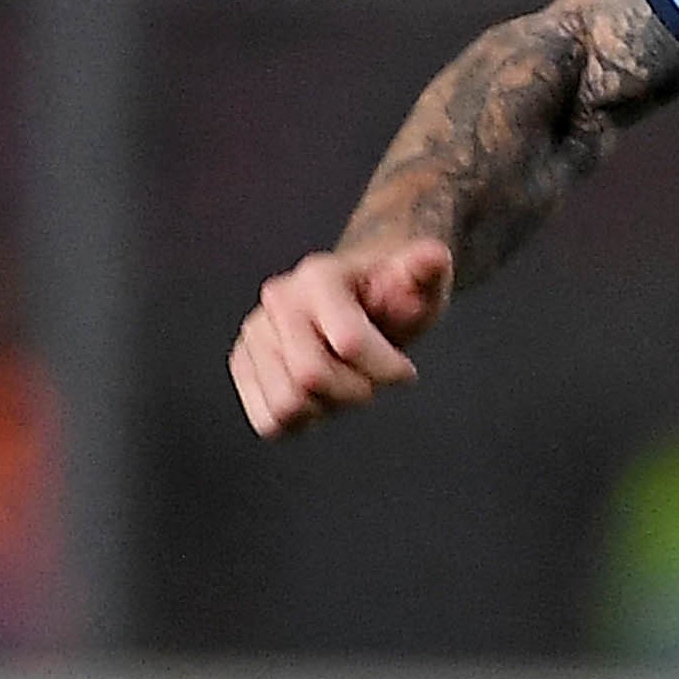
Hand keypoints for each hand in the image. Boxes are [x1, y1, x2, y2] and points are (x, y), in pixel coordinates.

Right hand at [229, 237, 452, 434]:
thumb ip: (427, 271)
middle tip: (370, 379)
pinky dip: (302, 422)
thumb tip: (435, 256)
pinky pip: (268, 421)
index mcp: (318, 277)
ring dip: (327, 407)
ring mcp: (254, 333)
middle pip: (311, 378)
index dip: (387, 369)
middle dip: (355, 391)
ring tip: (343, 382)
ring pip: (287, 406)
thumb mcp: (421, 284)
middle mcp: (277, 300)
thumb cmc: (396, 296)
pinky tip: (320, 398)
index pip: (348, 342)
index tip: (406, 371)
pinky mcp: (244, 364)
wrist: (361, 302)